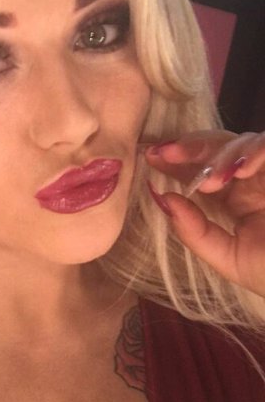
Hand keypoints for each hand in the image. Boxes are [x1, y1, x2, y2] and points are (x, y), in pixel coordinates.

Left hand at [144, 130, 264, 297]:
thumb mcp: (229, 259)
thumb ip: (194, 233)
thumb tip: (162, 199)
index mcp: (237, 199)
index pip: (201, 171)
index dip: (175, 161)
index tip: (149, 158)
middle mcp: (255, 180)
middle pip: (218, 149)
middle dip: (189, 147)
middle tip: (162, 153)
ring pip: (245, 142)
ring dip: (221, 155)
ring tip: (209, 181)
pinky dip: (256, 153)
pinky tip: (241, 171)